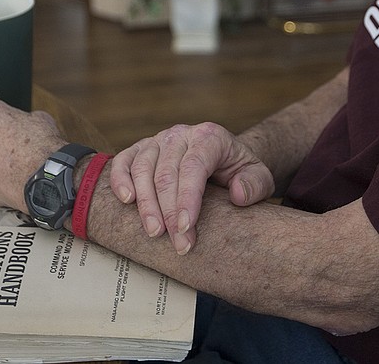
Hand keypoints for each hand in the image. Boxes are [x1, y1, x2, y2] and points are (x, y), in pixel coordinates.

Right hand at [109, 122, 274, 254]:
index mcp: (209, 137)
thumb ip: (255, 185)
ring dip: (145, 204)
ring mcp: (158, 140)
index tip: (186, 228)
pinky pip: (124, 161)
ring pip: (143, 168)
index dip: (187, 199)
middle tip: (176, 244)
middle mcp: (181, 134)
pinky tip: (126, 201)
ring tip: (154, 233)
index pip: (194, 166)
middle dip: (169, 212)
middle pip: (166, 172)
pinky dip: (120, 179)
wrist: (224, 159)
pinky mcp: (142, 148)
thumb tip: (238, 195)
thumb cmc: (240, 171)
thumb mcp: (258, 176)